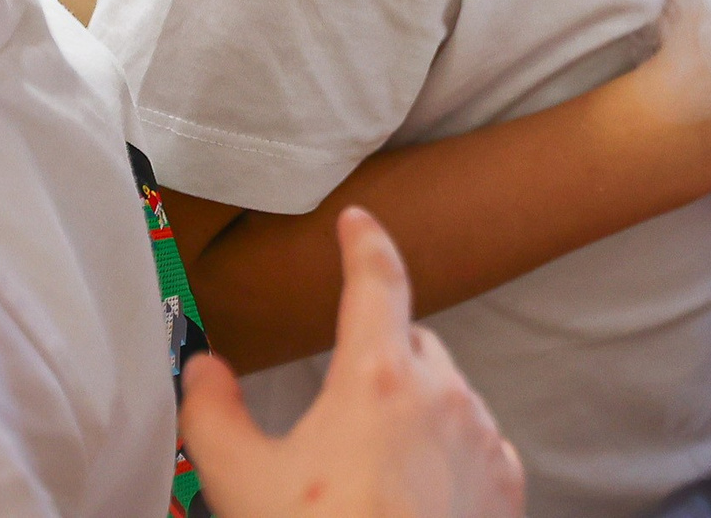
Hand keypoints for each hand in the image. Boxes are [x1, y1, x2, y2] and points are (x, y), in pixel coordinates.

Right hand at [181, 207, 523, 517]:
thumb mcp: (240, 483)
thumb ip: (212, 415)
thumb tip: (203, 369)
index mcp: (377, 377)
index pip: (376, 281)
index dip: (364, 243)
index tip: (356, 221)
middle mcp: (442, 392)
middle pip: (408, 344)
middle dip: (376, 358)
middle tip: (335, 412)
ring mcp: (482, 434)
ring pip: (444, 394)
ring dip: (411, 410)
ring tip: (366, 474)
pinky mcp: (507, 478)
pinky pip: (473, 441)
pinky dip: (444, 452)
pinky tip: (408, 497)